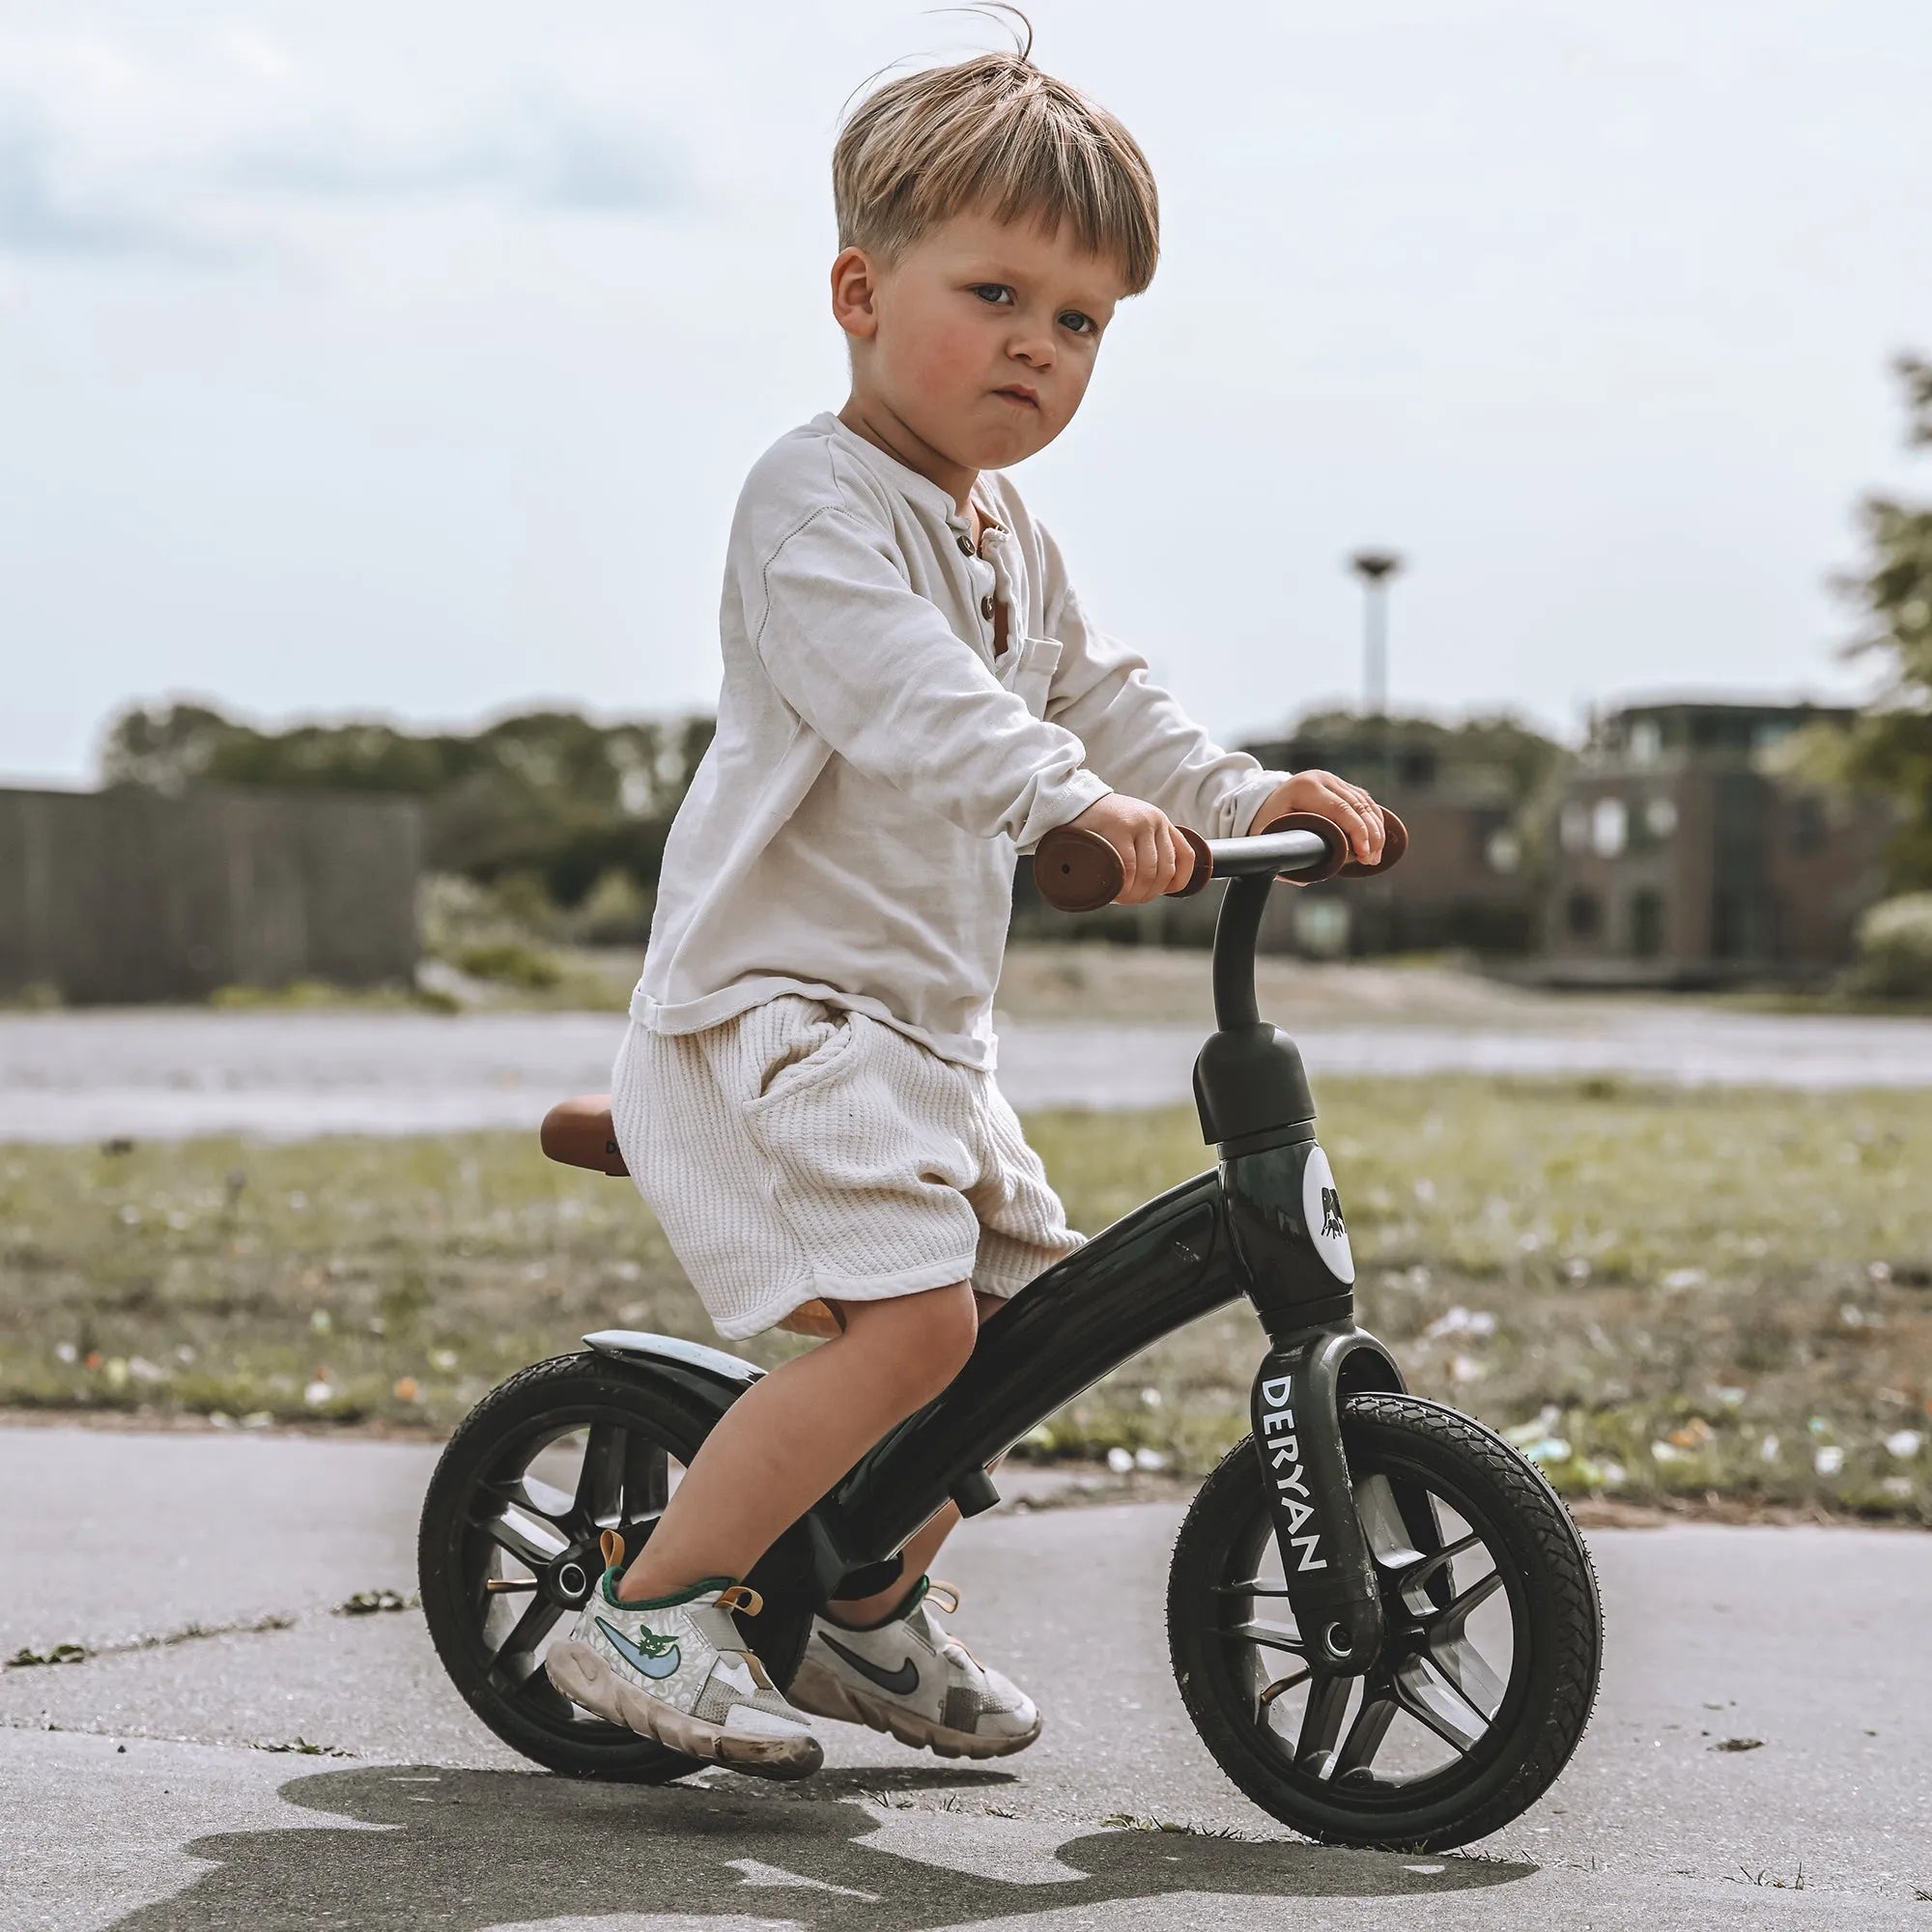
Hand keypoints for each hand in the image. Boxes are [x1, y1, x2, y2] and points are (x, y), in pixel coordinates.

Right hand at [1066, 793, 1195, 903]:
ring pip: (1149, 872)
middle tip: (1131, 901)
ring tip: (1121, 899)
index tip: (1165, 892)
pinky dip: (1124, 885)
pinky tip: (1115, 891)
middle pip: (1166, 870)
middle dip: (1150, 893)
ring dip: (1136, 893)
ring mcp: (1139, 823)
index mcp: (1161, 822)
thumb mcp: (1131, 829)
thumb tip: (1153, 885)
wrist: (1073, 801)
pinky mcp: (1120, 828)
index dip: (1181, 880)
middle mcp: (1155, 820)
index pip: (1186, 855)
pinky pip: (1129, 866)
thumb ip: (1144, 847)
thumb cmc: (1099, 822)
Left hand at [1252, 770, 1385, 865]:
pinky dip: (1374, 821)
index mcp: (1305, 788)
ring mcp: (1334, 780)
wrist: (1265, 802)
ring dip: (1376, 830)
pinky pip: (1365, 802)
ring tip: (1373, 857)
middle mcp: (1322, 779)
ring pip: (1365, 804)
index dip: (1357, 832)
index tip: (1363, 854)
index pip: (1340, 809)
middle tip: (1371, 860)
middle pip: (1358, 806)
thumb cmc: (1267, 821)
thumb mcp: (1268, 835)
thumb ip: (1284, 856)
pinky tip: (1376, 841)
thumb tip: (1303, 879)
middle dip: (1370, 835)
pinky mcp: (1342, 785)